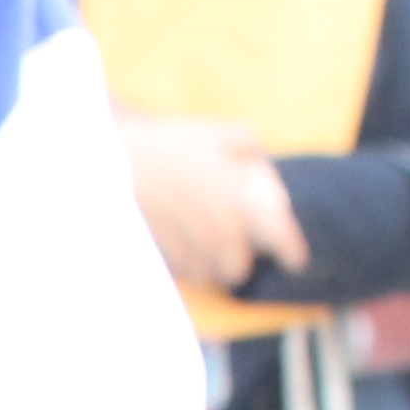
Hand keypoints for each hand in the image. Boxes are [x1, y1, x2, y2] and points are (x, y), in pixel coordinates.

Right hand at [124, 116, 306, 290]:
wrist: (114, 163)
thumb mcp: (218, 134)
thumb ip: (249, 150)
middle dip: (237, 263)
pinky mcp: (162, 256)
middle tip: (235, 251)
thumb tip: (263, 171)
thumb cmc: (170, 146)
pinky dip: (187, 266)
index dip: (292, 252)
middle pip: (237, 270)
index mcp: (237, 201)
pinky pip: (183, 272)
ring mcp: (188, 248)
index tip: (296, 260)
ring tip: (206, 249)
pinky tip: (182, 249)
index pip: (277, 238)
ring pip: (208, 275)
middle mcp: (216, 231)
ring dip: (211, 267)